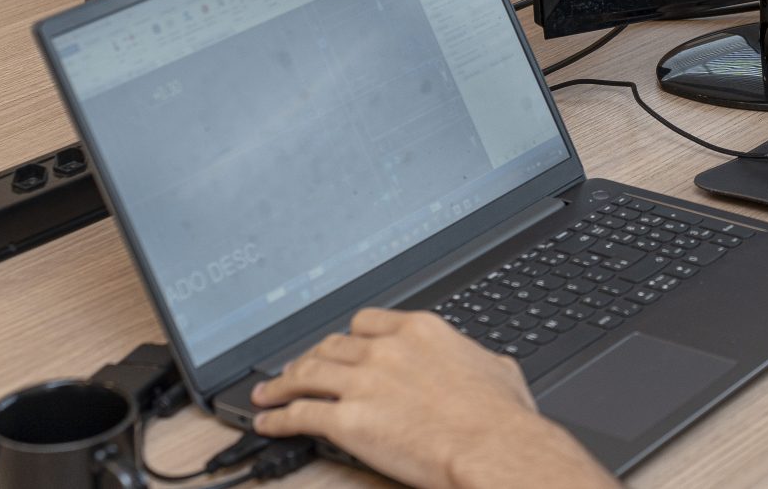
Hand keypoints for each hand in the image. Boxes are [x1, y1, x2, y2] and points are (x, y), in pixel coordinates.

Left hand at [250, 309, 615, 488]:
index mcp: (420, 331)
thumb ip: (474, 358)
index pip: (366, 322)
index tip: (341, 346)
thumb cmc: (499, 415)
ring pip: (306, 375)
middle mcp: (385, 350)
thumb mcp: (496, 367)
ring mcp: (363, 383)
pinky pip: (300, 415)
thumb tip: (483, 363)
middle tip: (297, 369)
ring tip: (268, 393)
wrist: (491, 445)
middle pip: (331, 347)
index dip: (347, 337)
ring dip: (281, 384)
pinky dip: (278, 419)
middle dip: (309, 358)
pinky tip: (268, 423)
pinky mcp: (347, 420)